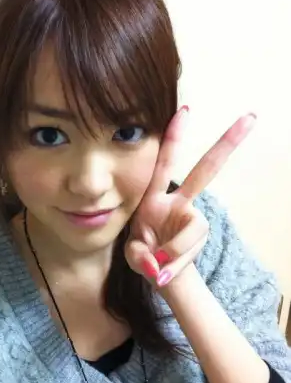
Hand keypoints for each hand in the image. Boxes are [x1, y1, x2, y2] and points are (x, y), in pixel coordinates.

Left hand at [124, 106, 255, 289]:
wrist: (160, 273)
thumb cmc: (143, 255)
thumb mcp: (133, 257)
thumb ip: (140, 258)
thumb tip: (157, 267)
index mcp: (153, 197)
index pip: (165, 164)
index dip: (173, 138)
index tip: (186, 110)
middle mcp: (177, 201)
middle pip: (206, 170)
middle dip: (226, 145)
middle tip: (249, 117)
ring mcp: (192, 218)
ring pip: (195, 229)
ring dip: (176, 251)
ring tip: (159, 268)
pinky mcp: (200, 235)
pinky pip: (191, 248)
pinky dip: (177, 262)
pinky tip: (164, 273)